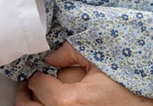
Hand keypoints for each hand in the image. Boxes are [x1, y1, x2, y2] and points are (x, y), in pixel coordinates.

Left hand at [14, 42, 152, 104]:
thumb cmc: (127, 86)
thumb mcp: (99, 61)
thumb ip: (70, 53)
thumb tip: (50, 57)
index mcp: (70, 102)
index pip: (36, 86)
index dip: (35, 75)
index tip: (40, 70)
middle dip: (26, 94)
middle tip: (30, 85)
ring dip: (35, 105)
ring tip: (40, 95)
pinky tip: (55, 102)